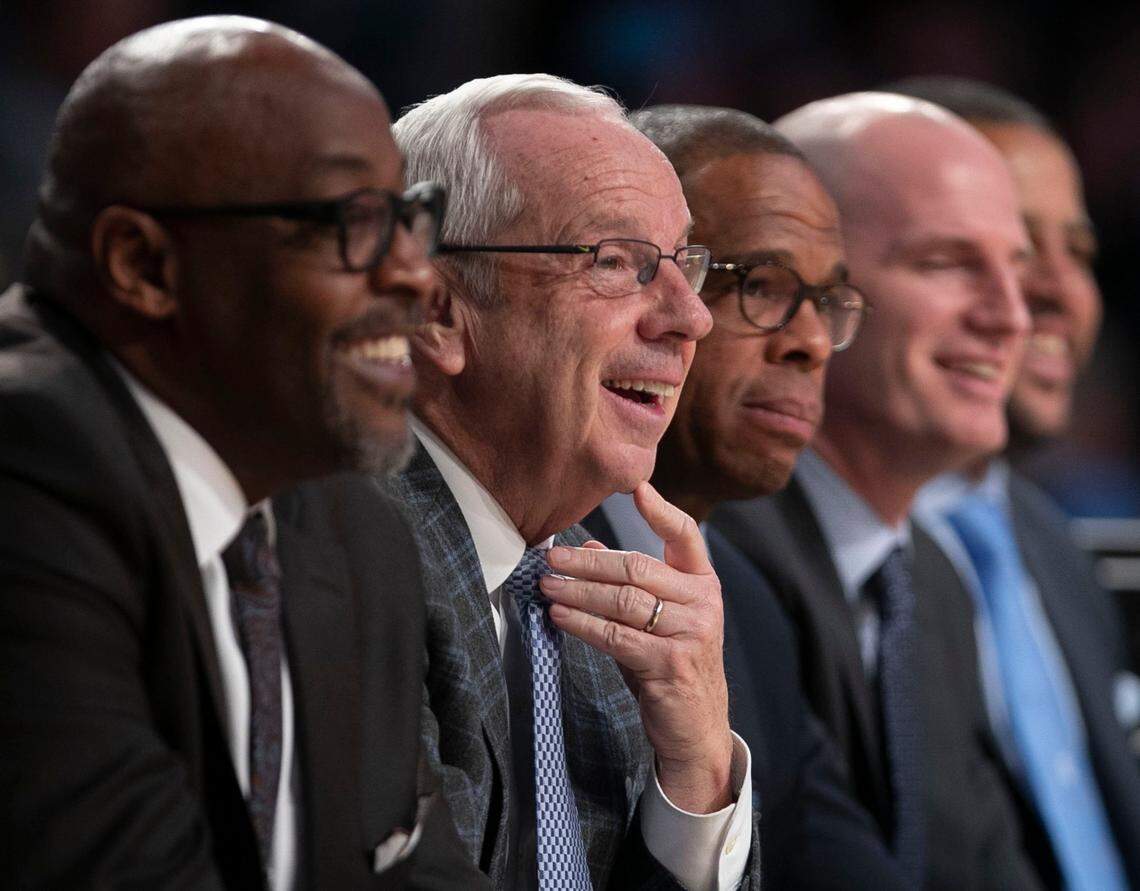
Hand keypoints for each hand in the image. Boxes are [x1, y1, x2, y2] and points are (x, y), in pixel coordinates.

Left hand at [541, 482, 733, 812]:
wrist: (696, 729)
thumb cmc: (669, 666)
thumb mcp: (655, 621)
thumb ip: (628, 585)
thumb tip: (585, 547)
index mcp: (703, 584)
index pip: (685, 535)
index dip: (660, 510)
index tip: (636, 488)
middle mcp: (703, 603)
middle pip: (636, 568)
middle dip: (587, 562)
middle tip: (550, 557)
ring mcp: (691, 633)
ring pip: (623, 601)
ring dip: (578, 592)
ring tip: (546, 586)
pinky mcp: (671, 663)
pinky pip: (617, 636)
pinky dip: (583, 624)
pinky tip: (559, 616)